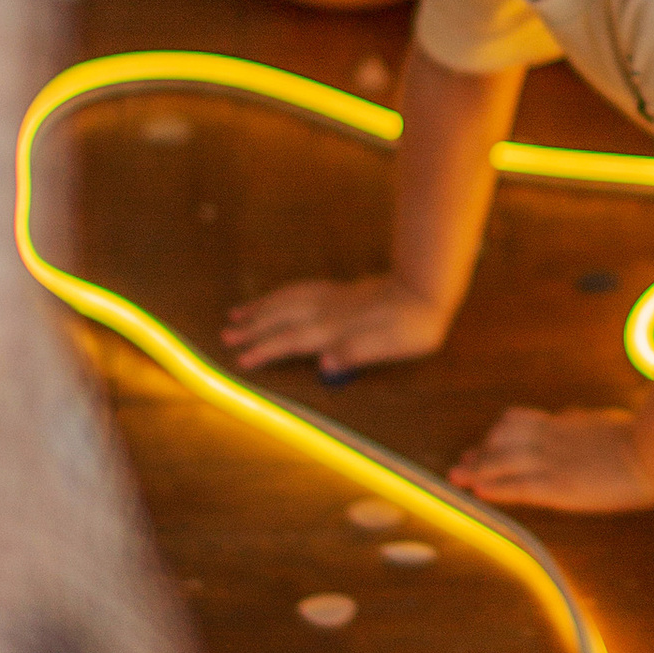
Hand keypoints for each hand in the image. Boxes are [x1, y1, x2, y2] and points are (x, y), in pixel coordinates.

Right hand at [222, 272, 447, 376]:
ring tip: (236, 314)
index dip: (266, 350)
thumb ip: (357, 352)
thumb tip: (324, 364)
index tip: (241, 361)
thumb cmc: (414, 325)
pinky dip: (280, 294)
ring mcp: (333, 297)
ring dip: (260, 308)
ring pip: (287, 300)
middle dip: (253, 328)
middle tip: (225, 337)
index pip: (293, 340)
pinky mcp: (340, 290)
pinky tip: (273, 299)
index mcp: (337, 327)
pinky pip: (299, 289)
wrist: (427, 288)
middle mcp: (329, 310)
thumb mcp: (392, 345)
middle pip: (282, 317)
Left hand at [452, 404, 653, 511]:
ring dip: (478, 471)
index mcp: (564, 424)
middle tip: (460, 465)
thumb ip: (582, 423)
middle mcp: (552, 439)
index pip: (516, 423)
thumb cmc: (642, 438)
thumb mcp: (604, 422)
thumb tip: (569, 418)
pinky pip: (517, 486)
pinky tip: (479, 492)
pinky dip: (495, 489)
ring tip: (459, 479)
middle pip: (501, 440)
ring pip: (501, 462)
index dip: (495, 436)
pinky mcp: (559, 485)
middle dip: (479, 454)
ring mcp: (553, 461)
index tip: (481, 445)